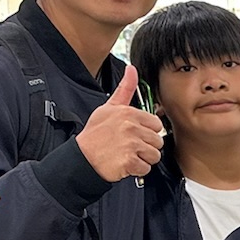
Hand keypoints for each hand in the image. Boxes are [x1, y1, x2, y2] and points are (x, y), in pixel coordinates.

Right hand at [76, 66, 164, 182]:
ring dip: (143, 158)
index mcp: (128, 113)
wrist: (82, 157)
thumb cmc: (96, 134)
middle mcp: (130, 127)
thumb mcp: (108, 107)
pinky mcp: (129, 161)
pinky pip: (146, 168)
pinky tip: (125, 163)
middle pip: (157, 140)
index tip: (134, 134)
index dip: (147, 131)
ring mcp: (130, 144)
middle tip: (129, 146)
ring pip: (154, 155)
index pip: (156, 124)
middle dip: (146, 146)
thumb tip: (131, 69)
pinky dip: (136, 169)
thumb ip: (124, 89)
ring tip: (127, 154)